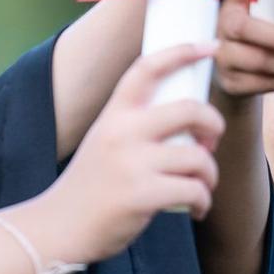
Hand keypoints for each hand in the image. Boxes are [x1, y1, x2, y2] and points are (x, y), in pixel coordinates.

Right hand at [42, 42, 225, 260]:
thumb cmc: (91, 186)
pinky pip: (194, 190)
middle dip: (214, 123)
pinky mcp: (142, 196)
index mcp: (114, 114)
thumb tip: (188, 119)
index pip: (148, 68)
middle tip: (211, 141)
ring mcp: (132, 164)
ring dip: (210, 174)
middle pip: (190, 110)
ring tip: (203, 185)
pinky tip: (197, 207)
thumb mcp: (105, 141)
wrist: (59, 226)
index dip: (183, 51)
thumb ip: (136, 126)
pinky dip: (204, 201)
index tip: (211, 47)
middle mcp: (122, 132)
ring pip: (198, 157)